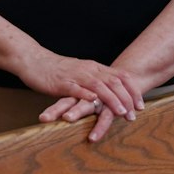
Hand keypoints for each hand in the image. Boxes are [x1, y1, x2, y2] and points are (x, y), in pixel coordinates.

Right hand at [17, 50, 142, 135]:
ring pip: (99, 86)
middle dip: (127, 98)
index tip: (141, 105)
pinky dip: (87, 96)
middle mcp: (88, 70)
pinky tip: (94, 104)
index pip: (121, 76)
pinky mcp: (62, 83)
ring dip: (112, 99)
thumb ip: (95, 80)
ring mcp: (75, 76)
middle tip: (135, 114)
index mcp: (94, 67)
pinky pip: (76, 90)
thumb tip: (110, 91)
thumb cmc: (56, 69)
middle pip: (114, 82)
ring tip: (121, 112)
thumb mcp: (81, 72)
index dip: (133, 90)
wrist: (33, 60)